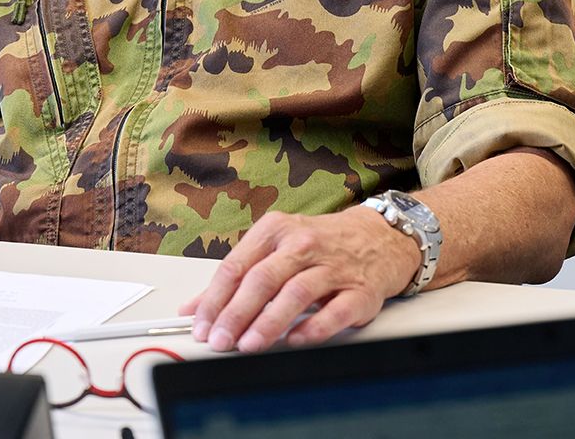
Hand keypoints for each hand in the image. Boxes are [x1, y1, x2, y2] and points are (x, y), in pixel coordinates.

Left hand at [181, 205, 420, 352]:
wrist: (380, 238)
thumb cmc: (322, 244)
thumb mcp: (274, 247)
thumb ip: (235, 277)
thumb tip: (193, 308)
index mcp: (276, 230)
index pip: (236, 266)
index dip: (214, 299)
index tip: (200, 325)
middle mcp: (304, 244)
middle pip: (262, 279)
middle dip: (236, 314)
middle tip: (220, 340)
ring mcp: (334, 267)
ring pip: (296, 293)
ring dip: (269, 322)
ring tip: (249, 345)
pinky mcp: (359, 290)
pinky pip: (334, 311)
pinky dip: (312, 328)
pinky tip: (294, 341)